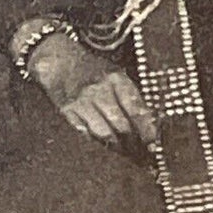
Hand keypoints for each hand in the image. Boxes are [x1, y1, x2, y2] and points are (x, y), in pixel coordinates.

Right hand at [26, 31, 157, 148]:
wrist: (59, 60)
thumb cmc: (91, 69)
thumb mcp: (114, 75)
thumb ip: (129, 96)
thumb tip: (147, 124)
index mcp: (116, 79)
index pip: (136, 109)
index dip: (146, 129)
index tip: (152, 142)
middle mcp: (99, 90)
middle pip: (122, 125)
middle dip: (134, 143)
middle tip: (141, 153)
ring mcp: (82, 101)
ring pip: (104, 133)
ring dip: (116, 146)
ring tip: (124, 151)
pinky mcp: (67, 111)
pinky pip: (85, 133)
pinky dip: (96, 141)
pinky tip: (104, 145)